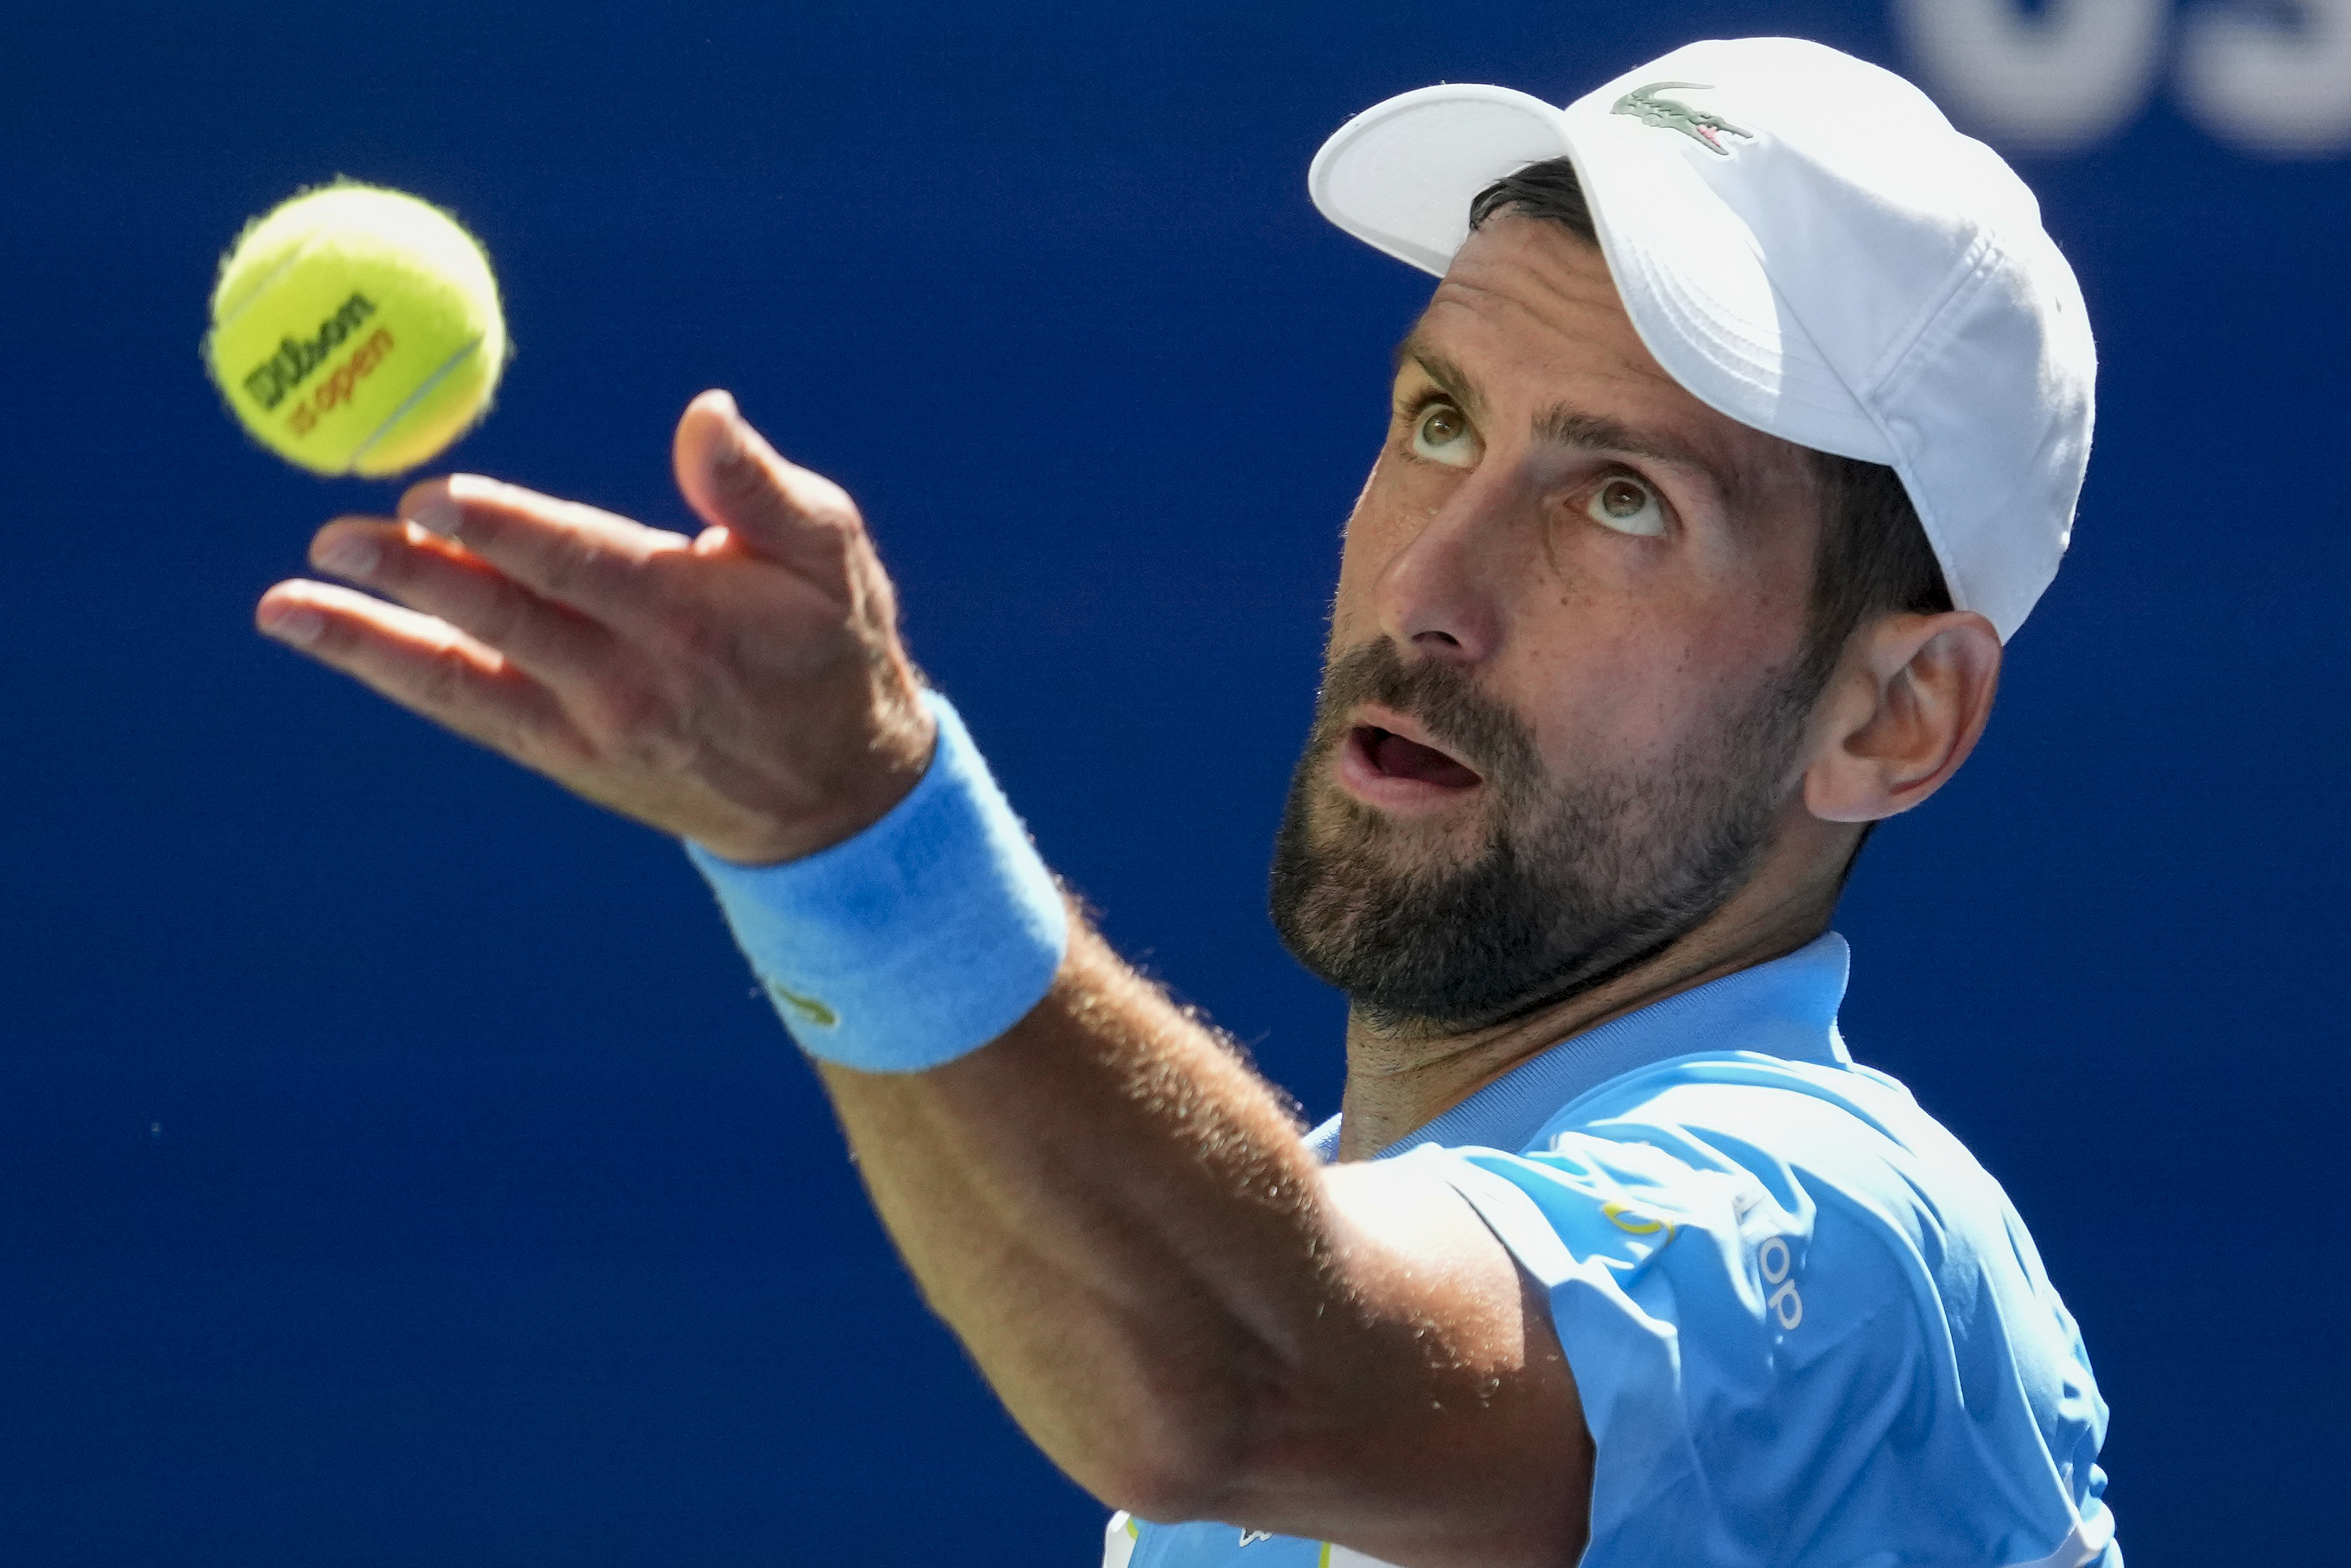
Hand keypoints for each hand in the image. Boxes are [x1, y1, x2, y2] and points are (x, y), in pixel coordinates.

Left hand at [254, 390, 935, 864]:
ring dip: (369, 643)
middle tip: (333, 537)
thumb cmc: (833, 648)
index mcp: (693, 618)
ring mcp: (591, 731)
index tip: (435, 496)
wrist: (836, 801)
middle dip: (415, 578)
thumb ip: (761, 487)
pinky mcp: (565, 758)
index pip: (582, 565)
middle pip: (506, 622)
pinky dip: (400, 674)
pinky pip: (471, 712)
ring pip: (465, 681)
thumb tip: (706, 410)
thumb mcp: (831, 557)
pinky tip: (336, 638)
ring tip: (283, 607)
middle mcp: (632, 683)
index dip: (505, 531)